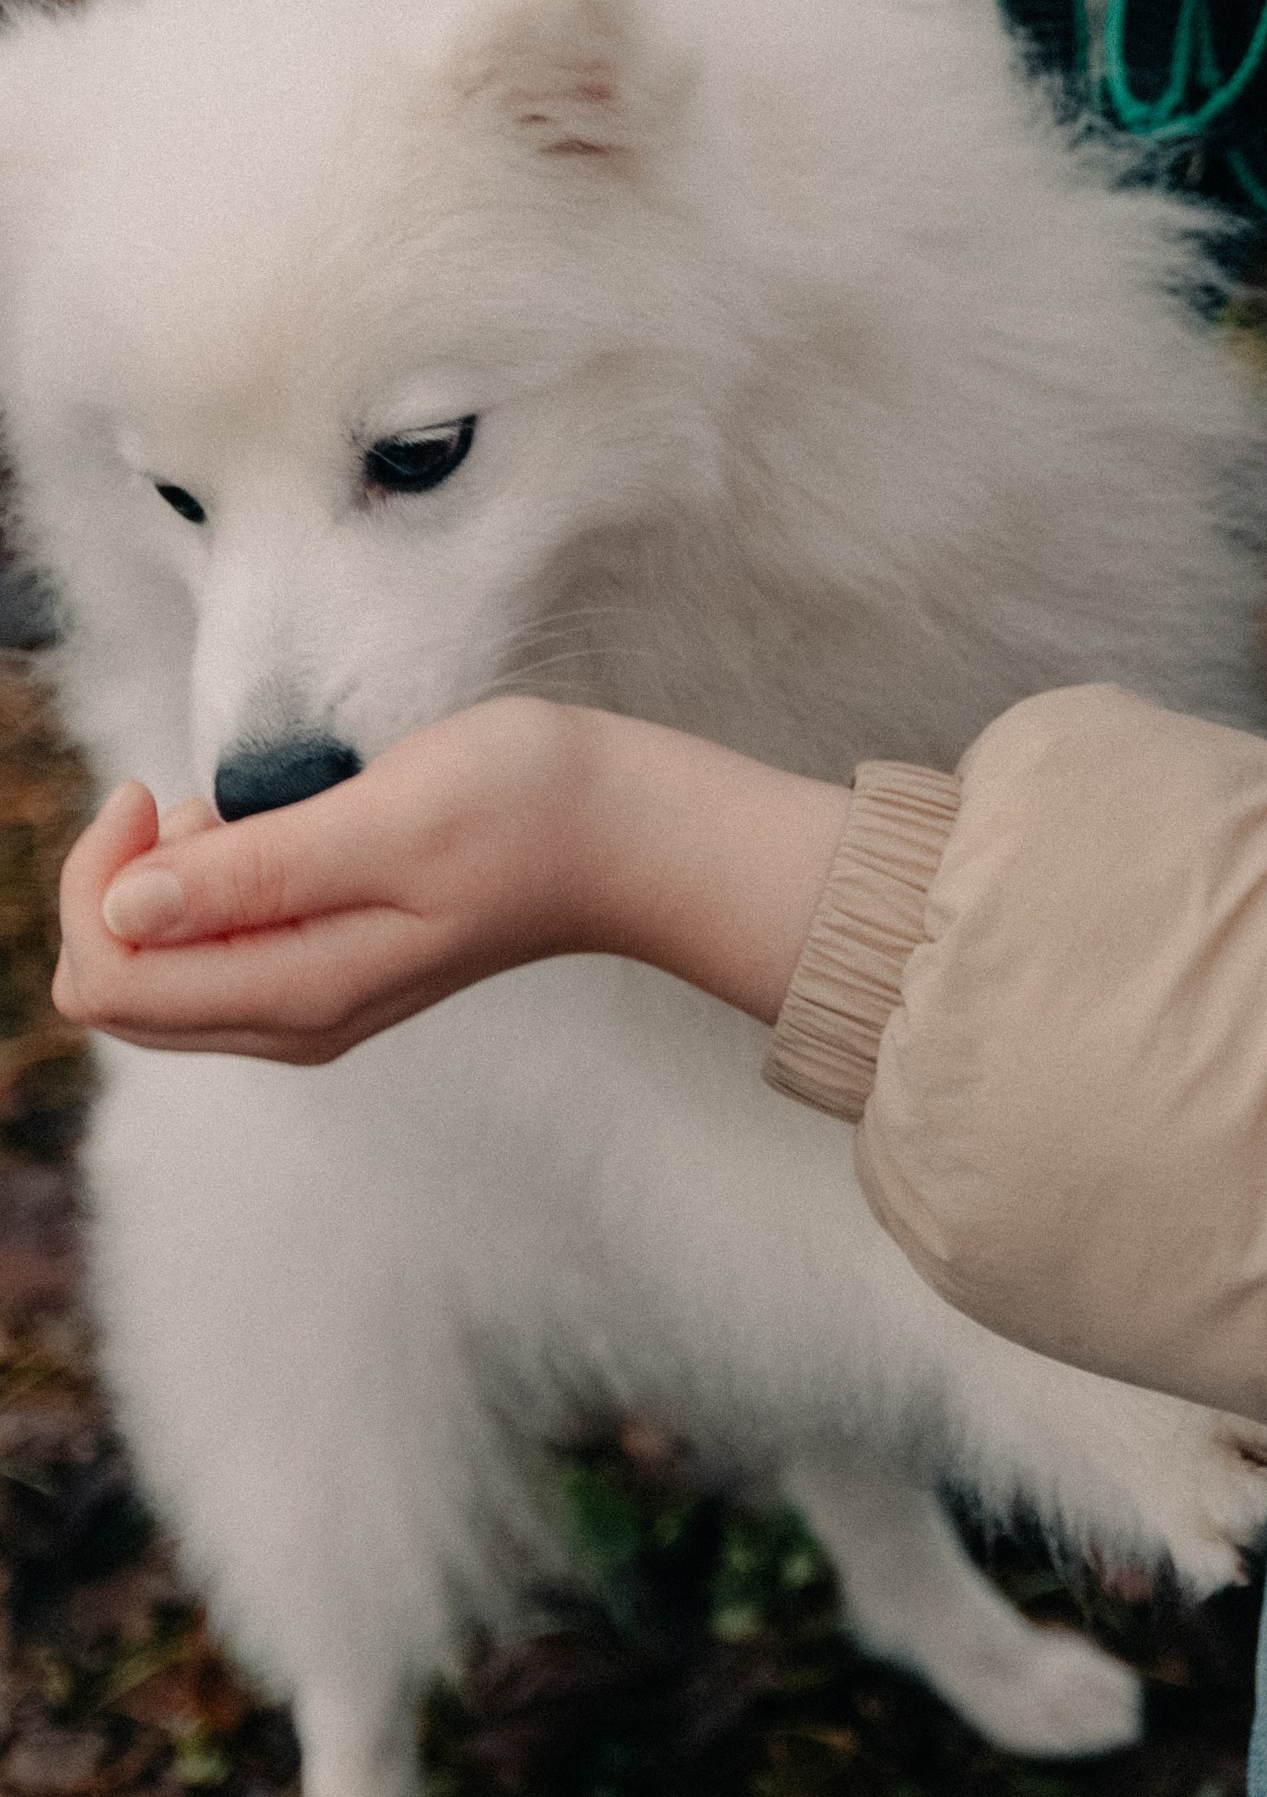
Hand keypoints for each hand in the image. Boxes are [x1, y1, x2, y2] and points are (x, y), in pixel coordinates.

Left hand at [54, 700, 854, 1063]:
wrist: (625, 832)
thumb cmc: (526, 809)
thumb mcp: (387, 819)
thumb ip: (255, 870)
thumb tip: (124, 911)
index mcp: (298, 991)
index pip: (106, 975)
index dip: (97, 880)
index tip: (157, 792)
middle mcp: (293, 1018)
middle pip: (117, 987)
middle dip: (119, 888)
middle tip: (196, 799)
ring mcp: (313, 1000)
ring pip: (161, 968)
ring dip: (172, 880)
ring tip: (263, 809)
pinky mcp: (332, 968)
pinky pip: (218, 947)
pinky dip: (215, 884)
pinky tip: (285, 828)